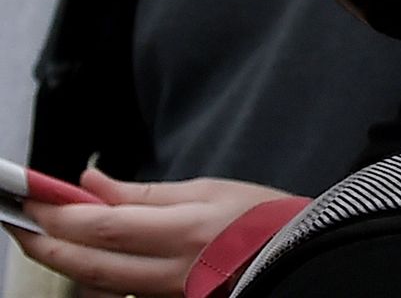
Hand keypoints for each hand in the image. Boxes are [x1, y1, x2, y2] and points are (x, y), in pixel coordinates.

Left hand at [6, 169, 287, 296]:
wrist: (302, 256)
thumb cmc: (262, 219)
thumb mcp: (208, 189)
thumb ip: (143, 192)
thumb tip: (91, 182)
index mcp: (186, 231)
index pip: (104, 225)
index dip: (60, 213)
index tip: (33, 196)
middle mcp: (173, 270)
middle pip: (89, 262)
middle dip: (45, 242)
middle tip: (19, 221)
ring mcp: (169, 292)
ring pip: (97, 282)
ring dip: (64, 259)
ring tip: (44, 235)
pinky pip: (119, 289)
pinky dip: (94, 272)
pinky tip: (84, 254)